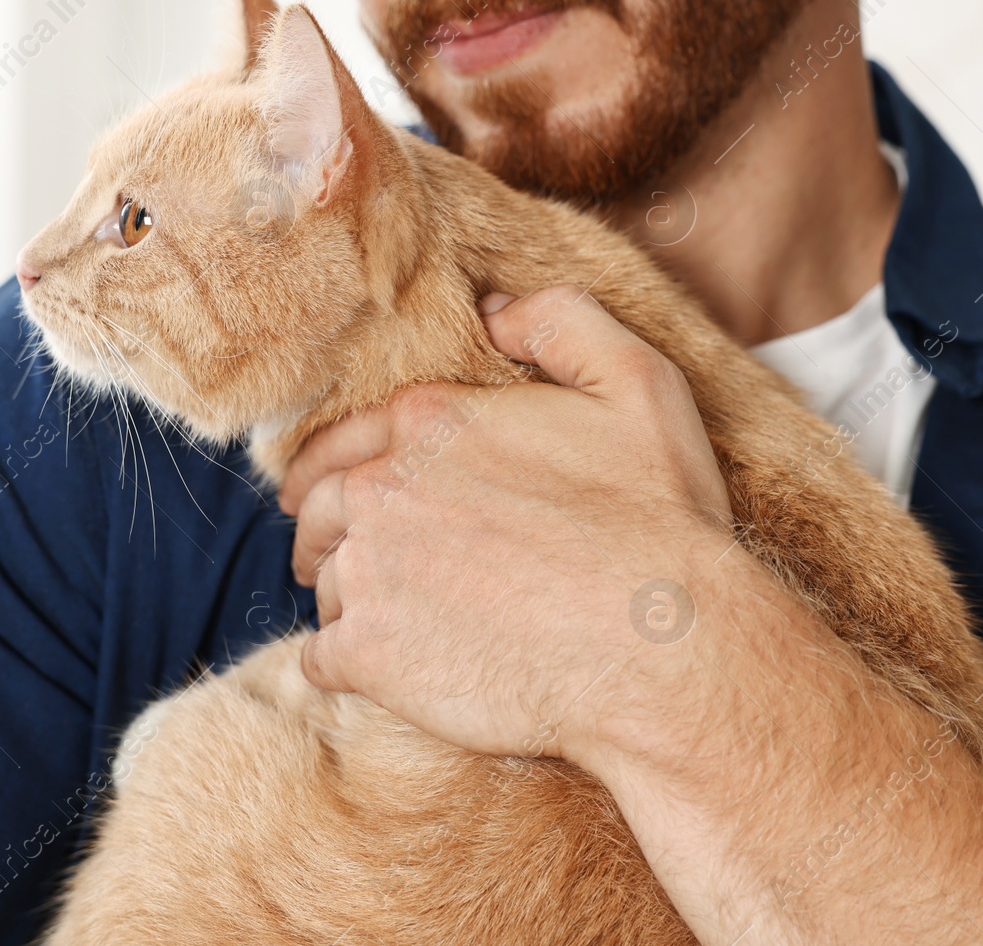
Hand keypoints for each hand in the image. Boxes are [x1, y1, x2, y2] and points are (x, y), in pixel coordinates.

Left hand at [279, 284, 734, 763]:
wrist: (662, 649)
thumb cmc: (657, 519)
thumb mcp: (637, 382)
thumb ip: (559, 324)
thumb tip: (492, 311)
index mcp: (429, 421)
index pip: (343, 439)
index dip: (333, 466)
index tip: (326, 492)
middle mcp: (382, 489)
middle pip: (320, 511)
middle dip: (327, 533)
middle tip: (344, 561)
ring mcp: (369, 574)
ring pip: (325, 584)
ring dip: (348, 600)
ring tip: (394, 621)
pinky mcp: (367, 656)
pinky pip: (322, 660)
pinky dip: (344, 665)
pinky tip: (384, 672)